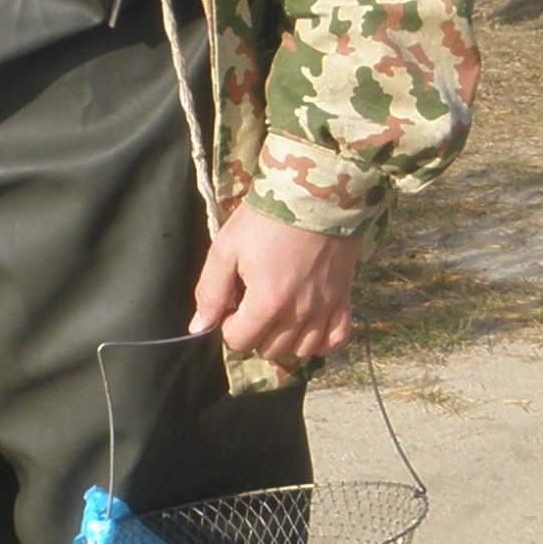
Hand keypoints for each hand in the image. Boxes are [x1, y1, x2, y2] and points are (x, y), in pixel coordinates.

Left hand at [190, 205, 363, 364]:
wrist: (315, 193)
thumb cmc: (266, 218)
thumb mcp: (227, 248)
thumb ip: (211, 291)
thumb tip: (199, 327)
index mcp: (267, 302)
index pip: (239, 341)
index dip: (227, 326)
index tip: (231, 303)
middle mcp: (297, 313)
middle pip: (269, 349)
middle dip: (254, 333)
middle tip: (253, 304)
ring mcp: (324, 308)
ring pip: (301, 350)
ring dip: (285, 340)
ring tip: (278, 315)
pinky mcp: (343, 298)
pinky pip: (335, 339)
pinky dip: (321, 341)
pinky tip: (308, 326)